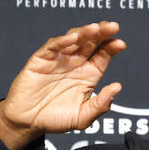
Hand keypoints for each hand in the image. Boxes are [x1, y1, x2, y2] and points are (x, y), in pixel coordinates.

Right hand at [0, 22, 125, 149]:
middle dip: (102, 32)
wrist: (27, 123)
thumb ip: (101, 105)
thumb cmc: (56, 119)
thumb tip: (117, 87)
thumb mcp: (83, 117)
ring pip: (73, 39)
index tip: (121, 44)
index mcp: (89, 74)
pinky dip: (62, 41)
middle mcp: (75, 63)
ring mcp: (58, 60)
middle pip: (91, 42)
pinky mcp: (40, 60)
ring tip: (96, 28)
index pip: (103, 54)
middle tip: (113, 26)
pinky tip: (73, 38)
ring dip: (84, 32)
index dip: (112, 47)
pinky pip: (52, 47)